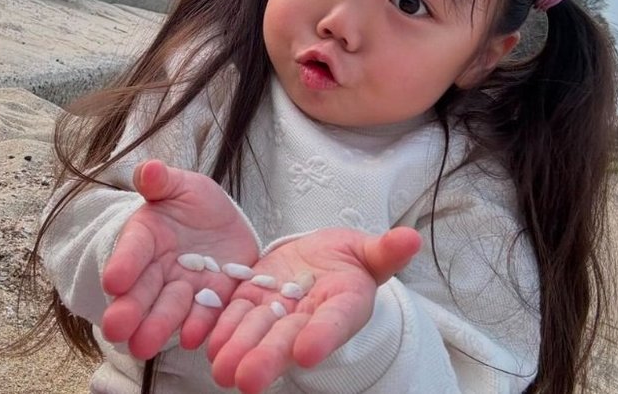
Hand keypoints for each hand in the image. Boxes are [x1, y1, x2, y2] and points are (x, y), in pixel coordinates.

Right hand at [100, 160, 258, 358]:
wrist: (225, 225)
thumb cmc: (194, 202)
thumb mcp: (182, 185)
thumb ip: (162, 181)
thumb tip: (148, 168)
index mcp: (146, 236)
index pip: (132, 250)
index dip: (123, 265)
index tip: (113, 281)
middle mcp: (159, 268)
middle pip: (142, 290)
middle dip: (130, 310)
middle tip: (117, 330)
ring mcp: (185, 287)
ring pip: (169, 308)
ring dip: (157, 326)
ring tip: (144, 346)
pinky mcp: (212, 299)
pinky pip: (205, 314)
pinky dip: (198, 326)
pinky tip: (192, 338)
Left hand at [207, 227, 420, 392]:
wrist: (321, 262)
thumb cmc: (350, 260)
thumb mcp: (369, 251)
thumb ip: (385, 250)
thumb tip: (411, 238)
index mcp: (343, 305)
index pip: (335, 322)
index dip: (322, 336)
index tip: (307, 351)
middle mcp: (308, 318)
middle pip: (288, 338)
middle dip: (268, 357)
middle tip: (248, 380)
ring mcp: (278, 312)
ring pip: (257, 330)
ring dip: (238, 349)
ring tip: (221, 368)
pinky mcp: (252, 298)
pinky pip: (236, 314)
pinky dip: (222, 327)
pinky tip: (206, 341)